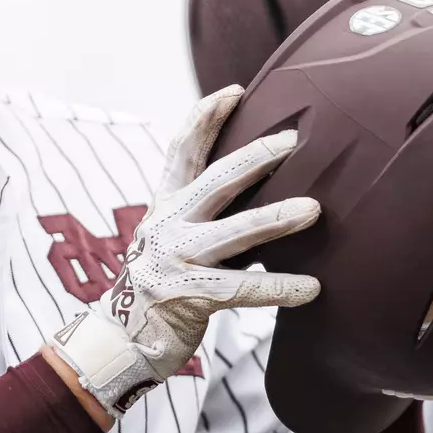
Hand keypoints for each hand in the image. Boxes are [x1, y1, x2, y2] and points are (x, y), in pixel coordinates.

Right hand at [49, 86, 321, 417]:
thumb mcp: (169, 237)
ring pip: (234, 233)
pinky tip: (311, 288)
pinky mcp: (188, 297)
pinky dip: (280, 288)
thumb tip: (251, 182)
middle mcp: (167, 226)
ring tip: (313, 209)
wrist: (119, 341)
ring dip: (276, 218)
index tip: (234, 91)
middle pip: (215, 181)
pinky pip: (242, 290)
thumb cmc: (158, 285)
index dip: (205, 116)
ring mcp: (175, 261)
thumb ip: (199, 212)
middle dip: (255, 157)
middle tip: (292, 140)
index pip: (182, 149)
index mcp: (164, 206)